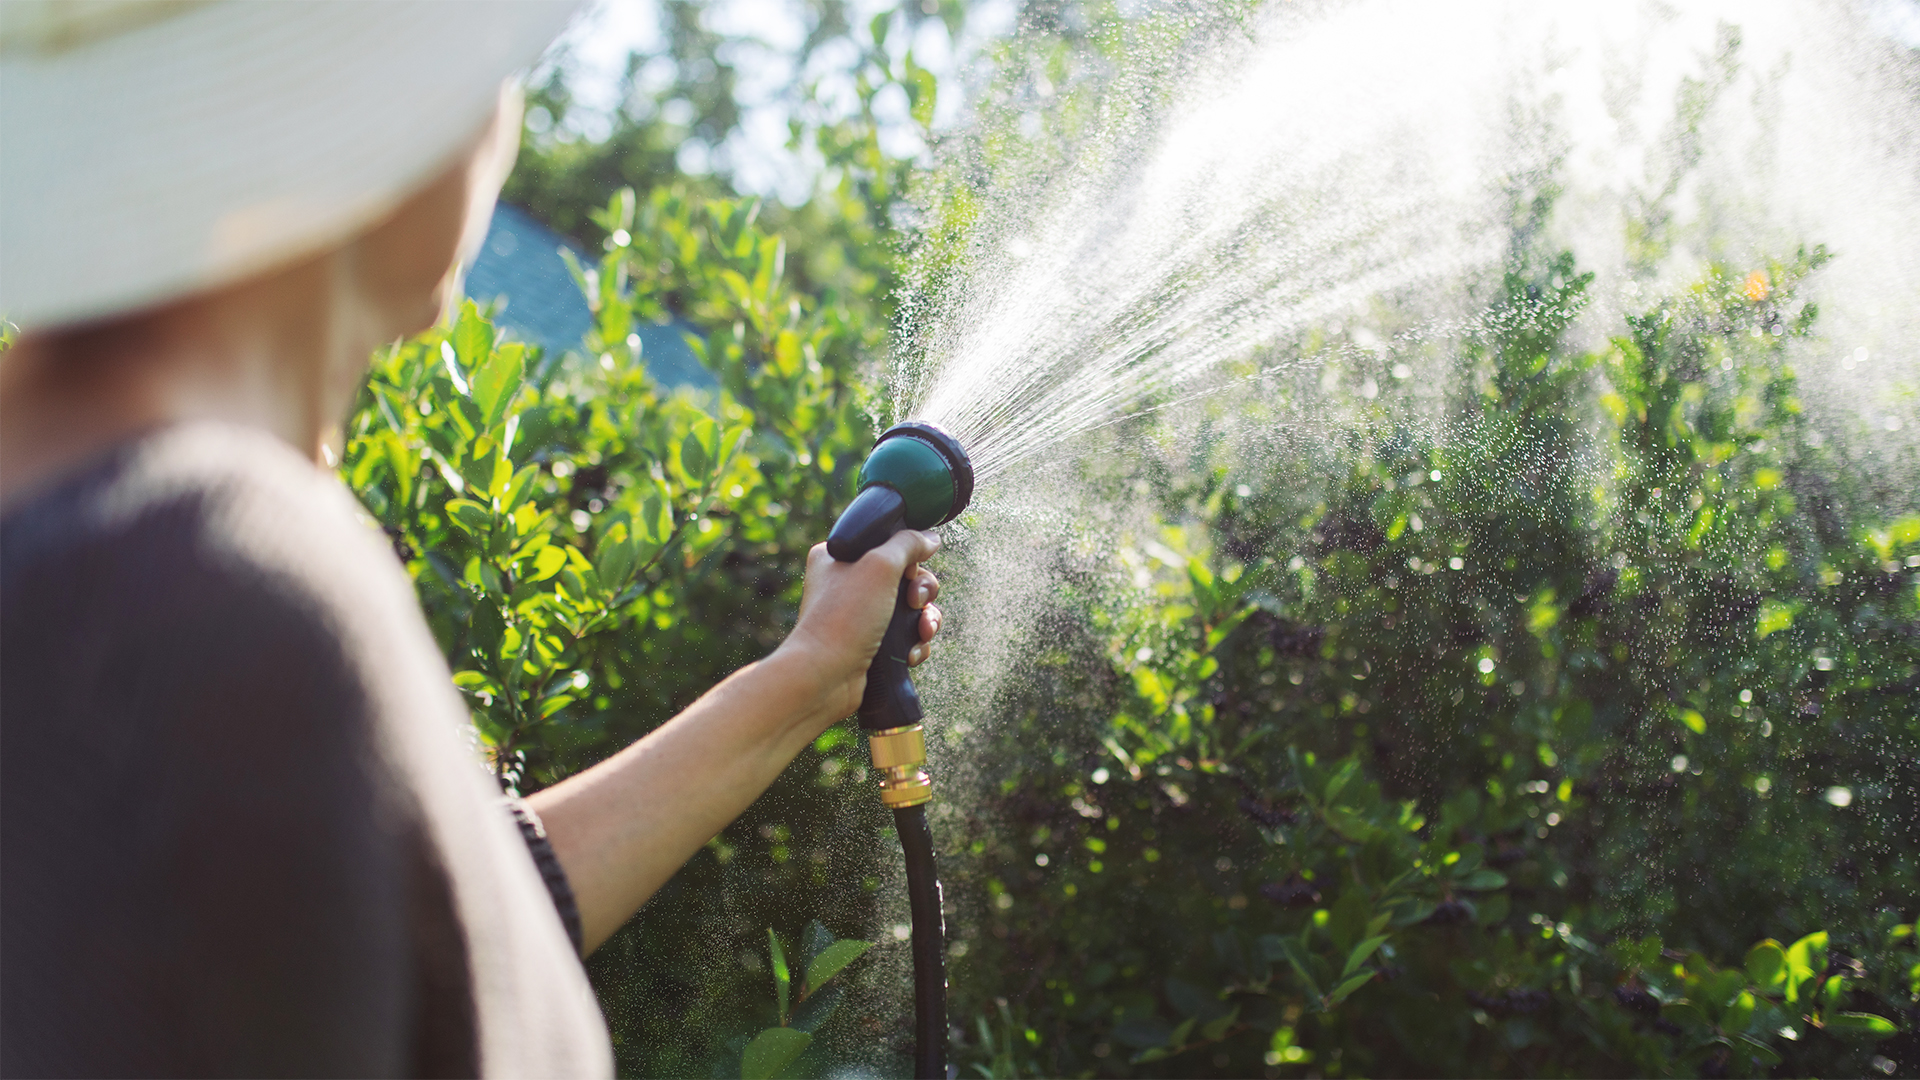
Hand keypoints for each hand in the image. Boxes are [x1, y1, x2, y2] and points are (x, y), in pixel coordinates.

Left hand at [778, 530, 942, 723]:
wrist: (825, 677)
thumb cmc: (844, 619)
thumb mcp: (880, 567)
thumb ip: (908, 544)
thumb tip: (931, 538)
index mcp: (839, 556)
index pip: (887, 543)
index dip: (909, 557)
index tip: (910, 571)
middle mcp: (847, 583)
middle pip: (906, 577)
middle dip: (922, 593)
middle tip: (916, 603)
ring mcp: (859, 616)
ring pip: (911, 609)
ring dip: (925, 621)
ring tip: (923, 633)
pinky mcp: (870, 643)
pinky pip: (906, 637)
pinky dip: (914, 644)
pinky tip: (909, 654)